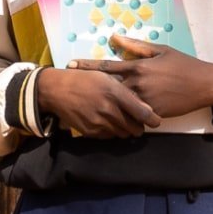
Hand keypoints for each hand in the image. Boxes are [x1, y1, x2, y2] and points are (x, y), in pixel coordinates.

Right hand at [34, 66, 160, 137]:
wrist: (57, 90)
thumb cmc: (84, 79)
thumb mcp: (107, 77)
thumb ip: (126, 91)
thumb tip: (144, 106)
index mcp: (115, 93)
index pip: (143, 113)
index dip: (153, 119)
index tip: (156, 121)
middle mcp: (109, 110)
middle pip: (135, 128)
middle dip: (139, 126)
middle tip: (137, 121)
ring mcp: (99, 123)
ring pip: (123, 134)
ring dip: (125, 129)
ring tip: (121, 120)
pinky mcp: (91, 132)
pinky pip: (109, 136)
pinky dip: (111, 131)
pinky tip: (107, 121)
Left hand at [74, 35, 212, 117]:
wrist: (205, 84)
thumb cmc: (184, 64)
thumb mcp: (161, 50)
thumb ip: (136, 45)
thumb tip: (115, 36)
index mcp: (138, 66)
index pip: (107, 66)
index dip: (87, 65)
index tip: (70, 65)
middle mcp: (138, 83)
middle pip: (108, 87)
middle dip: (91, 88)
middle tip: (72, 88)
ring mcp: (145, 99)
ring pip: (119, 104)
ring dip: (105, 105)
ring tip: (87, 106)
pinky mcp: (153, 112)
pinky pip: (133, 116)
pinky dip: (123, 117)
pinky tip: (110, 120)